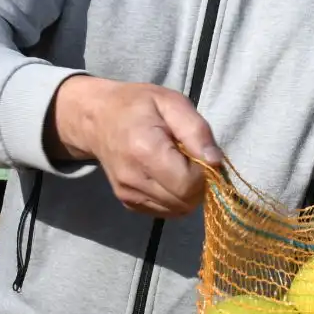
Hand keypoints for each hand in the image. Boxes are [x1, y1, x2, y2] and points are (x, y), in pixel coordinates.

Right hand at [48, 76, 222, 216]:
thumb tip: (216, 162)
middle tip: (191, 159)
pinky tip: (168, 175)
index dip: (204, 172)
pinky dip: (175, 198)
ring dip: (188, 193)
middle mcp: (133, 179)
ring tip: (178, 165)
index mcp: (145, 150)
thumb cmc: (138, 105)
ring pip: (178, 210)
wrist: (98, 119)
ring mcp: (128, 195)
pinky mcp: (128, 203)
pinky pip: (165, 211)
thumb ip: (196, 130)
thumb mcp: (172, 102)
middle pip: (185, 201)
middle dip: (198, 184)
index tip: (199, 152)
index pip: (188, 183)